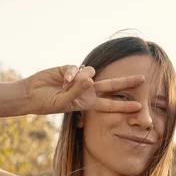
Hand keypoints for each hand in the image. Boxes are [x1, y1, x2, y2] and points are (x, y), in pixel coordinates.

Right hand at [23, 64, 144, 114]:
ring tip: (66, 85)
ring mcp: (80, 79)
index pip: (110, 104)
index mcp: (88, 103)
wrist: (31, 94)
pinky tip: (63, 79)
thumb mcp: (64, 102)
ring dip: (80, 79)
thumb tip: (91, 79)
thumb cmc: (47, 103)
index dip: (124, 105)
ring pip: (91, 72)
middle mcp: (87, 90)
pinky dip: (72, 73)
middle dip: (126, 82)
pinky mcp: (71, 68)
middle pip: (111, 85)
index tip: (139, 107)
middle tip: (143, 78)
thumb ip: (78, 91)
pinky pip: (77, 68)